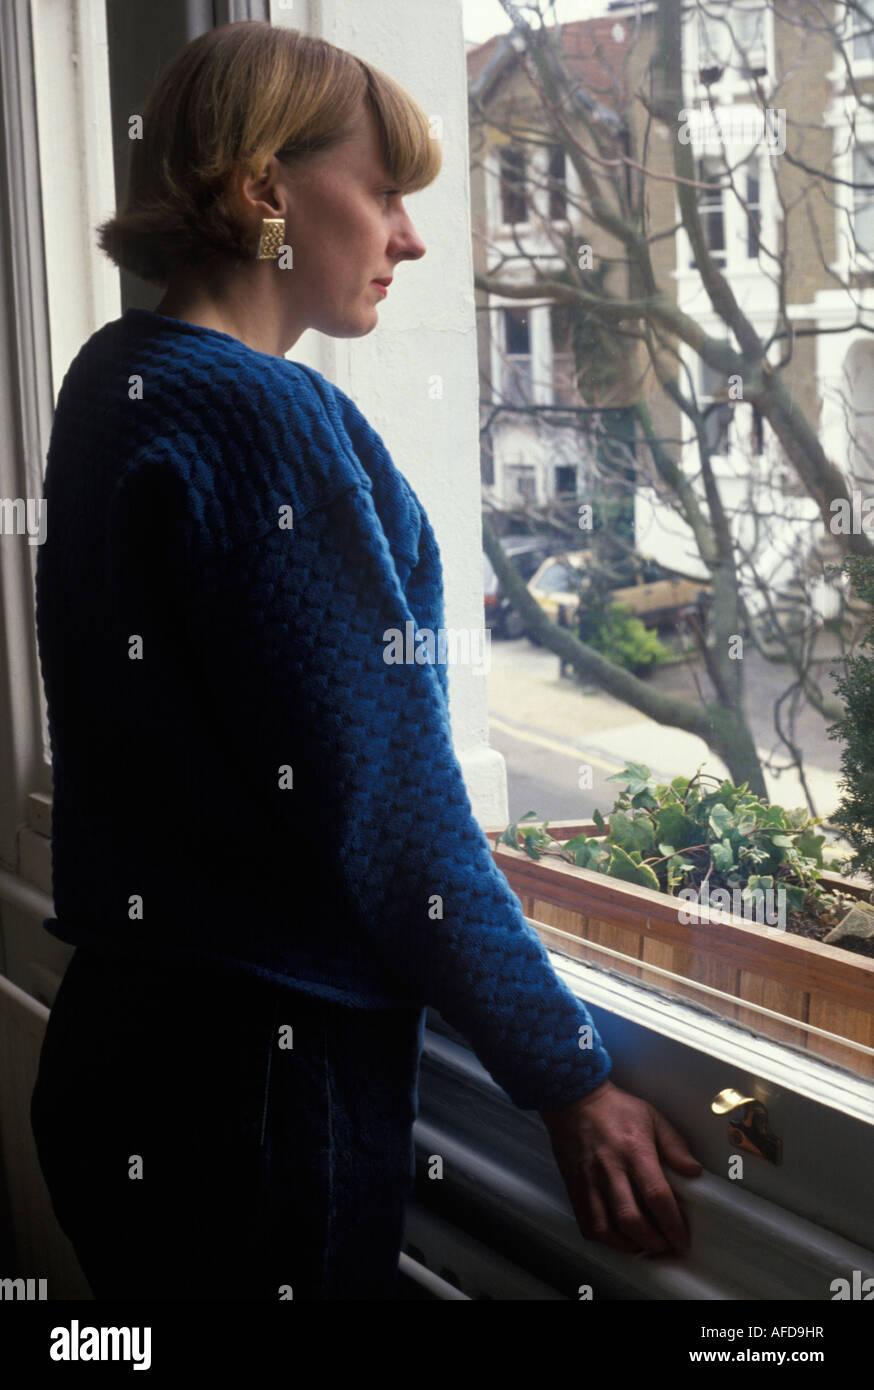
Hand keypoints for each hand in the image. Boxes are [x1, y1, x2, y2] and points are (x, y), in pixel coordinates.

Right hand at [539, 1079, 702, 1255]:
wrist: (574, 1099)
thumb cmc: (616, 1109)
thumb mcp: (652, 1117)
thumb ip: (675, 1145)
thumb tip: (694, 1171)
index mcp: (634, 1151)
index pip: (656, 1195)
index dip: (672, 1224)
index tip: (682, 1240)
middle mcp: (610, 1169)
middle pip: (631, 1219)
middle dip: (652, 1242)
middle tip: (665, 1245)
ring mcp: (588, 1180)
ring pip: (606, 1227)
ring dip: (627, 1244)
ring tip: (642, 1244)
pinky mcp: (574, 1186)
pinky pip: (586, 1223)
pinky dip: (603, 1237)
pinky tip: (617, 1236)